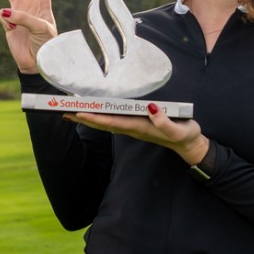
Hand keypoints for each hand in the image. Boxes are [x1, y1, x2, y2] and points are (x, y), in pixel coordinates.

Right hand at [0, 0, 56, 73]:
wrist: (36, 61)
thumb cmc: (46, 44)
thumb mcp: (41, 28)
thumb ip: (24, 18)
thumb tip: (3, 11)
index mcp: (43, 0)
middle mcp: (30, 0)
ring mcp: (18, 9)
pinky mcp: (7, 20)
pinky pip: (1, 15)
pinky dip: (5, 22)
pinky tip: (13, 30)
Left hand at [64, 104, 209, 164]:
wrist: (189, 144)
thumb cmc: (185, 135)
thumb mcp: (179, 129)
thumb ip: (165, 121)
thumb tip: (151, 109)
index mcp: (140, 128)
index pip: (112, 122)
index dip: (95, 117)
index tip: (78, 113)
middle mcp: (133, 128)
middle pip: (103, 123)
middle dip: (84, 118)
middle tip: (63, 111)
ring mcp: (134, 127)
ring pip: (106, 122)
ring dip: (89, 118)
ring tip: (71, 112)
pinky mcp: (137, 124)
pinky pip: (114, 120)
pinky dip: (100, 116)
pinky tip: (93, 112)